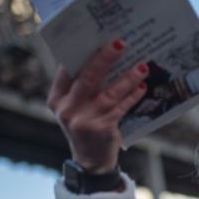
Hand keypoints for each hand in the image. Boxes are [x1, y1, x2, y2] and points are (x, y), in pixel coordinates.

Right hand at [47, 39, 148, 172]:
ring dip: (127, 78)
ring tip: (142, 66)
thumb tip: (105, 57)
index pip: (66, 71)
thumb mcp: (76, 107)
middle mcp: (66, 109)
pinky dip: (132, 96)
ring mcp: (83, 120)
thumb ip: (81, 88)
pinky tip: (142, 86)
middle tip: (119, 43)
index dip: (80, 53)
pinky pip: (120, 108)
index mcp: (56, 99)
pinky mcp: (101, 129)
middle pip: (87, 77)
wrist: (91, 162)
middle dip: (104, 58)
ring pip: (108, 93)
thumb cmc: (86, 126)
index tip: (95, 36)